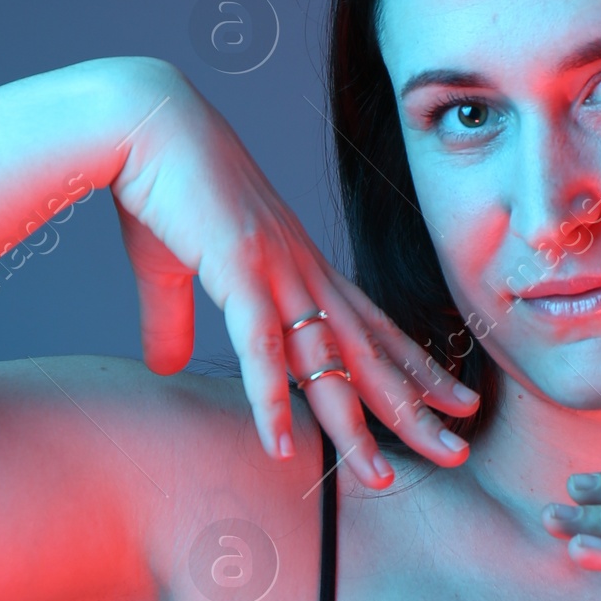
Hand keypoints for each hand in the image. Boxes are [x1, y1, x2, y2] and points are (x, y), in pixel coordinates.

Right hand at [107, 62, 477, 486]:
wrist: (141, 122)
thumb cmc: (159, 185)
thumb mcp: (173, 266)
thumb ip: (175, 320)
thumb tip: (167, 364)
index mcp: (299, 265)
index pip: (373, 328)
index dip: (415, 367)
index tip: (454, 399)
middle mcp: (302, 272)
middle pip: (370, 355)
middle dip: (416, 407)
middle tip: (459, 449)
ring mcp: (275, 272)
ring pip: (327, 364)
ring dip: (355, 425)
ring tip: (382, 477)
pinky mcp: (236, 271)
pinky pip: (262, 348)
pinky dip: (272, 399)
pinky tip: (283, 447)